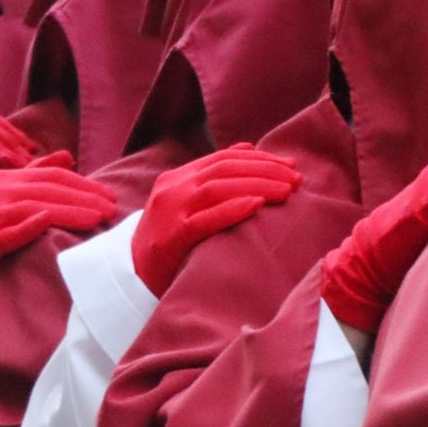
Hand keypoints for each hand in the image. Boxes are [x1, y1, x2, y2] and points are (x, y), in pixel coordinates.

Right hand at [0, 157, 117, 333]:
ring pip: (34, 208)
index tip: (109, 196)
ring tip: (96, 220)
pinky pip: (10, 232)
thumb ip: (34, 177)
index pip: (49, 175)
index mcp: (1, 179)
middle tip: (111, 209)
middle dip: (83, 197)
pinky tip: (51, 224)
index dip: (83, 183)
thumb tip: (67, 156)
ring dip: (69, 212)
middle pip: (45, 189)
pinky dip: (31, 226)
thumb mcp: (7, 201)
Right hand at [131, 143, 302, 296]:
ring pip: (216, 189)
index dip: (260, 159)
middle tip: (296, 180)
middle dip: (265, 171)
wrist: (131, 277)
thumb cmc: (168, 242)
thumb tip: (248, 149)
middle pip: (223, 170)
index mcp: (176, 178)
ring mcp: (169, 212)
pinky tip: (256, 205)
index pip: (223, 159)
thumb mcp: (185, 204)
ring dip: (256, 186)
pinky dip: (232, 209)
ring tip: (286, 192)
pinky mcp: (170, 238)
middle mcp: (171, 189)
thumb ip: (211, 180)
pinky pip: (204, 220)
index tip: (290, 167)